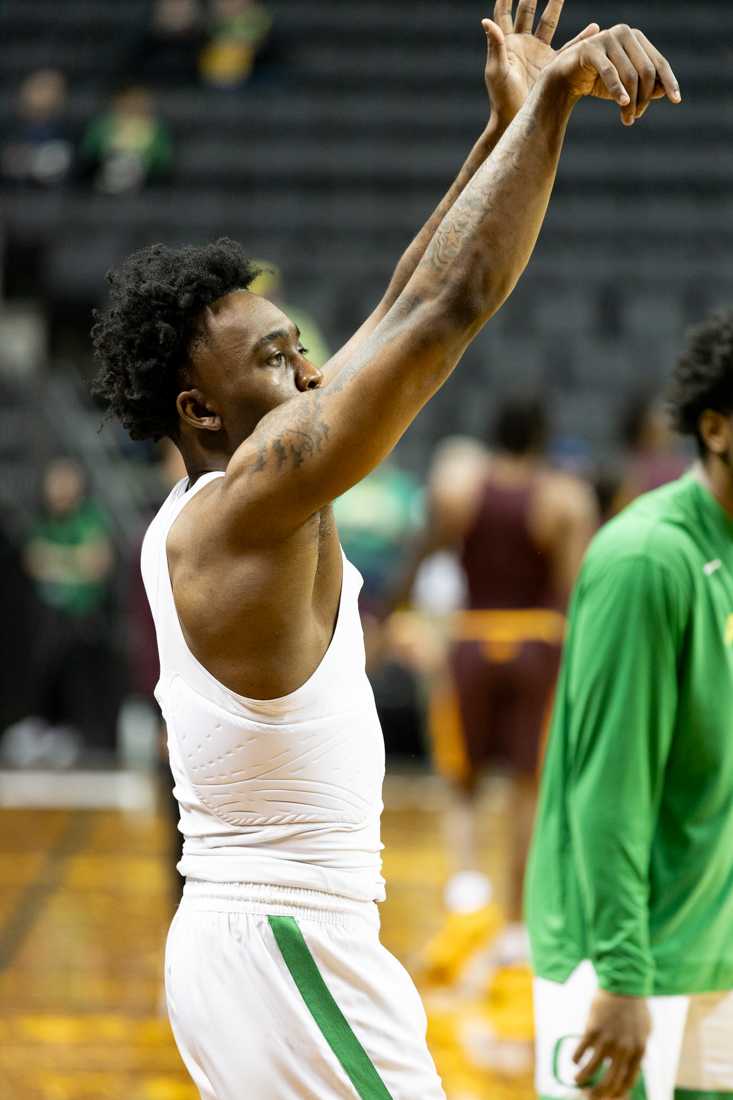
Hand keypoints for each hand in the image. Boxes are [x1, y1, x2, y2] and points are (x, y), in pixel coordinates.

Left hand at [483, 1, 599, 123]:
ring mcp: (538, 52)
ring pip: (548, 24)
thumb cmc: (501, 97)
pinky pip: (568, 47)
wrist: (515, 118)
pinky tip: (594, 28)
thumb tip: (486, 21)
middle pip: (527, 12)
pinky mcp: (551, 64)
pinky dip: (581, 38)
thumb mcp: (497, 71)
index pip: (504, 14)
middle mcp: (522, 44)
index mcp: (507, 43)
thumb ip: (495, 46)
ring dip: (555, 7)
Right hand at [544, 23, 681, 125]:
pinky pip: (610, 72)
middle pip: (646, 70)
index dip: (669, 81)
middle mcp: (624, 33)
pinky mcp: (590, 48)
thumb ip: (644, 86)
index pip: (658, 62)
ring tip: (627, 120)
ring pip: (630, 75)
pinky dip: (618, 90)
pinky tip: (623, 104)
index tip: (676, 100)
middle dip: (644, 98)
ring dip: (631, 102)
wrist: (563, 79)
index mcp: (636, 38)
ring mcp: (607, 38)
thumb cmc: (596, 81)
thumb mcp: (624, 86)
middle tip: (636, 118)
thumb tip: (664, 90)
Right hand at [574, 990, 651, 1098]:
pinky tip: (575, 1060)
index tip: (609, 1097)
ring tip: (576, 1080)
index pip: (628, 1081)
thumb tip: (630, 1067)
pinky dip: (576, 1058)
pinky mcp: (592, 1029)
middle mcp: (623, 1049)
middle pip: (609, 1080)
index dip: (617, 1093)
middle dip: (598, 1093)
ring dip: (582, 1078)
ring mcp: (607, 1040)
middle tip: (590, 1097)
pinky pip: (581, 1050)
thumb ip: (636, 1050)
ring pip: (592, 1069)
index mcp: (638, 1051)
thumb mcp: (643, 1032)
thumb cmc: (635, 1007)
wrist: (624, 984)